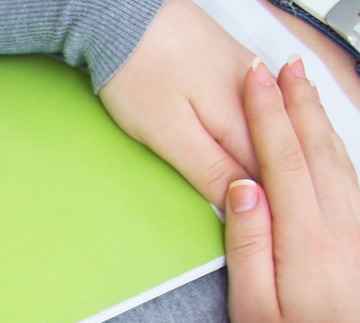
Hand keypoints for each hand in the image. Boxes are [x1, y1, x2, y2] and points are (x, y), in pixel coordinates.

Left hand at [101, 0, 255, 206]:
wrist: (123, 19)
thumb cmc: (138, 74)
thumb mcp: (168, 135)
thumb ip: (208, 170)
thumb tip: (238, 204)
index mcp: (243, 119)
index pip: (268, 175)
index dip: (262, 205)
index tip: (255, 230)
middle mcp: (257, 96)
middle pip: (271, 153)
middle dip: (263, 184)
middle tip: (251, 215)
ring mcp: (249, 77)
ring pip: (265, 131)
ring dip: (259, 159)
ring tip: (248, 185)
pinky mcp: (235, 66)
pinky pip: (255, 108)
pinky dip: (252, 131)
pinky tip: (246, 145)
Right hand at [223, 59, 359, 322]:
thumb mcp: (253, 313)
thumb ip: (248, 246)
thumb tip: (241, 189)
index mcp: (305, 241)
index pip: (282, 161)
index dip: (268, 117)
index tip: (255, 81)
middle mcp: (341, 229)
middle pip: (318, 150)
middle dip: (298, 104)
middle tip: (281, 68)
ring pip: (341, 161)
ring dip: (320, 120)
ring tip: (305, 89)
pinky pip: (354, 181)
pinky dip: (338, 151)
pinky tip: (331, 144)